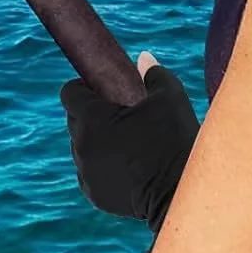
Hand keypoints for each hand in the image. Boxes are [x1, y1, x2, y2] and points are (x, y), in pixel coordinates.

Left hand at [60, 51, 199, 234]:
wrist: (181, 194)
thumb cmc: (174, 141)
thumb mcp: (170, 97)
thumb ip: (152, 73)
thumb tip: (143, 57)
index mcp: (93, 118)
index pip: (70, 93)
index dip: (83, 87)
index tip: (102, 90)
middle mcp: (82, 145)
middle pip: (74, 120)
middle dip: (91, 114)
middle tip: (119, 115)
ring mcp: (86, 172)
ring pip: (81, 147)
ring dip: (95, 141)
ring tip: (124, 142)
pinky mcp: (95, 195)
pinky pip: (89, 172)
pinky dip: (101, 166)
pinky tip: (125, 165)